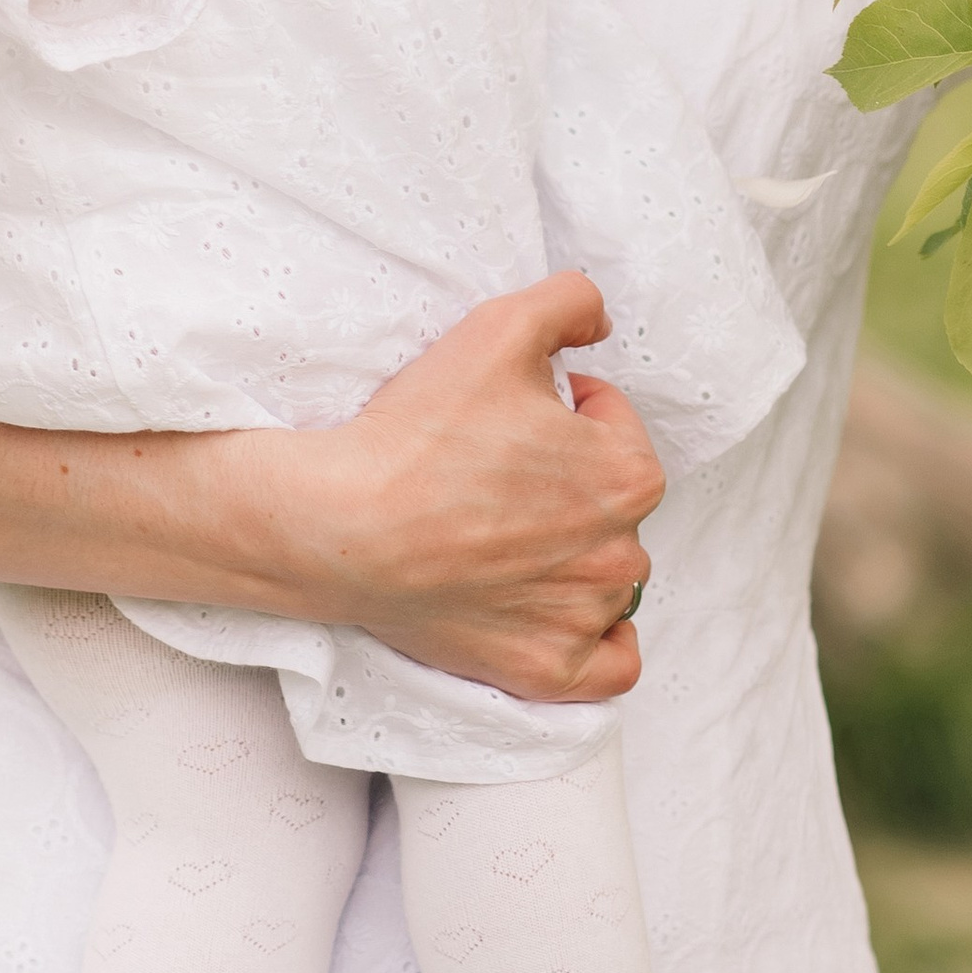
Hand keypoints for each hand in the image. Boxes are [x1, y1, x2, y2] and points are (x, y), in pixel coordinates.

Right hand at [265, 272, 662, 703]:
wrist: (343, 525)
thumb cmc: (420, 434)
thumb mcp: (499, 327)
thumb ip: (570, 302)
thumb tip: (598, 322)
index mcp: (628, 475)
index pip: (611, 422)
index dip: (559, 406)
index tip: (504, 415)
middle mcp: (622, 555)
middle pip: (609, 502)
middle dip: (567, 481)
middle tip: (493, 472)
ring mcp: (583, 619)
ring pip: (605, 577)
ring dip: (573, 554)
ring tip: (500, 535)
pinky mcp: (545, 670)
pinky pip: (609, 665)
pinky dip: (597, 640)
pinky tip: (560, 611)